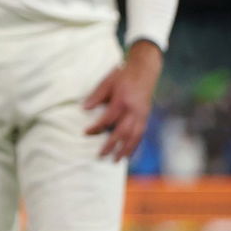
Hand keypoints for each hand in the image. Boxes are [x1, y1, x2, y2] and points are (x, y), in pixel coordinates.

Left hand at [84, 41, 163, 161]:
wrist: (144, 70)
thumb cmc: (123, 75)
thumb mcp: (107, 82)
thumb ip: (96, 96)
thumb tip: (84, 108)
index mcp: (122, 101)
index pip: (108, 119)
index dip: (97, 127)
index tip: (86, 133)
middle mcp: (134, 110)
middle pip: (123, 132)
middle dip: (112, 145)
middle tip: (101, 155)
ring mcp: (142, 114)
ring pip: (135, 136)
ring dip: (125, 150)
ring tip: (116, 160)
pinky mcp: (146, 116)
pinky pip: (141, 134)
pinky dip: (135, 145)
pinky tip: (129, 152)